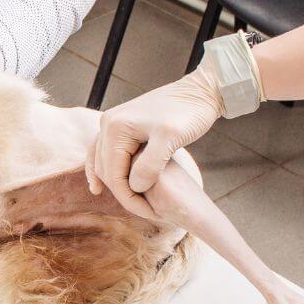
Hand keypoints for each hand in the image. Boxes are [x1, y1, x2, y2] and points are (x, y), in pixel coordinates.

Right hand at [85, 71, 224, 217]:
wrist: (200, 91)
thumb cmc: (189, 112)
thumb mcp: (171, 139)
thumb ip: (150, 165)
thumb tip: (134, 187)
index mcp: (115, 128)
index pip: (114, 174)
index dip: (129, 198)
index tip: (150, 213)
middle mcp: (107, 124)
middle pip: (106, 170)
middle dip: (124, 194)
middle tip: (147, 211)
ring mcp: (112, 124)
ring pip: (103, 163)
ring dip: (114, 185)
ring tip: (131, 203)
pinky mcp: (121, 126)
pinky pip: (106, 153)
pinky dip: (106, 170)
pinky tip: (103, 185)